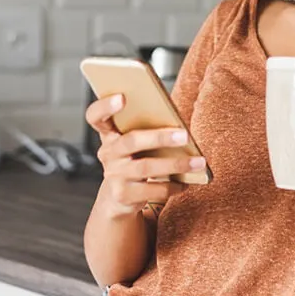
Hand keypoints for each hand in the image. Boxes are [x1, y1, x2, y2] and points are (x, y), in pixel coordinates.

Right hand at [86, 94, 202, 218]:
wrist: (118, 198)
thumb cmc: (134, 161)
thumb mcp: (135, 145)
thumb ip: (147, 131)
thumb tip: (180, 128)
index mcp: (109, 134)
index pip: (96, 116)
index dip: (105, 106)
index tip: (122, 97)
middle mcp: (108, 153)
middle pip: (131, 141)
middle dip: (160, 137)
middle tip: (185, 136)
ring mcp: (114, 175)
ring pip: (146, 167)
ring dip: (176, 164)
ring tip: (199, 162)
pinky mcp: (123, 195)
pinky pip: (152, 189)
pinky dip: (172, 186)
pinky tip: (185, 183)